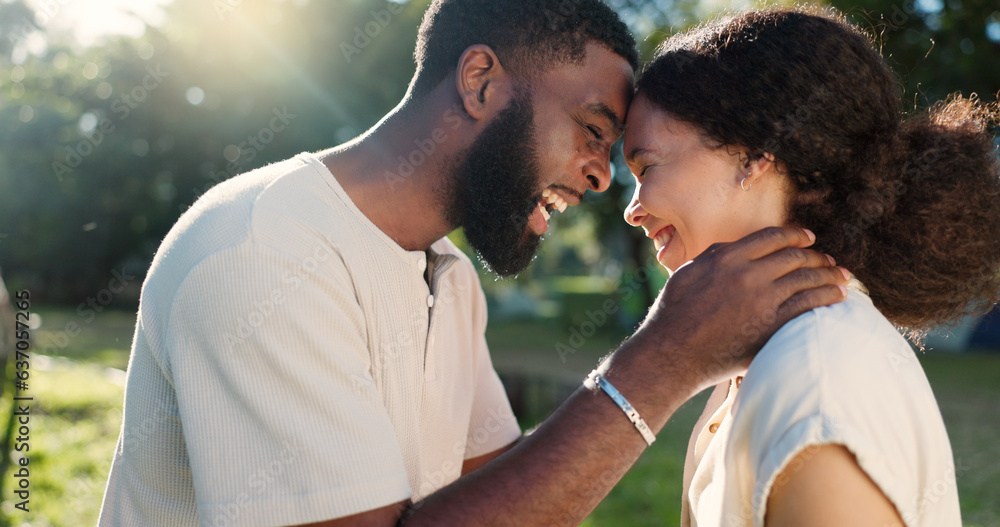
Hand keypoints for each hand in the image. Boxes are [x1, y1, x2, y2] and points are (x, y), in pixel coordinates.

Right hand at [626, 226, 848, 396]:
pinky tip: (838, 297)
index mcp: (727, 256)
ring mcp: (762, 300)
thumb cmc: (674, 314)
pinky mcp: (771, 326)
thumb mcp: (689, 273)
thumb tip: (739, 247)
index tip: (808, 238)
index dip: (795, 235)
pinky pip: (809, 306)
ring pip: (807, 279)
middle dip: (816, 255)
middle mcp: (748, 273)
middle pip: (794, 256)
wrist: (671, 353)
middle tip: (828, 259)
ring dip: (829, 275)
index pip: (772, 237)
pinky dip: (827, 298)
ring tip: (842, 277)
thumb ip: (716, 256)